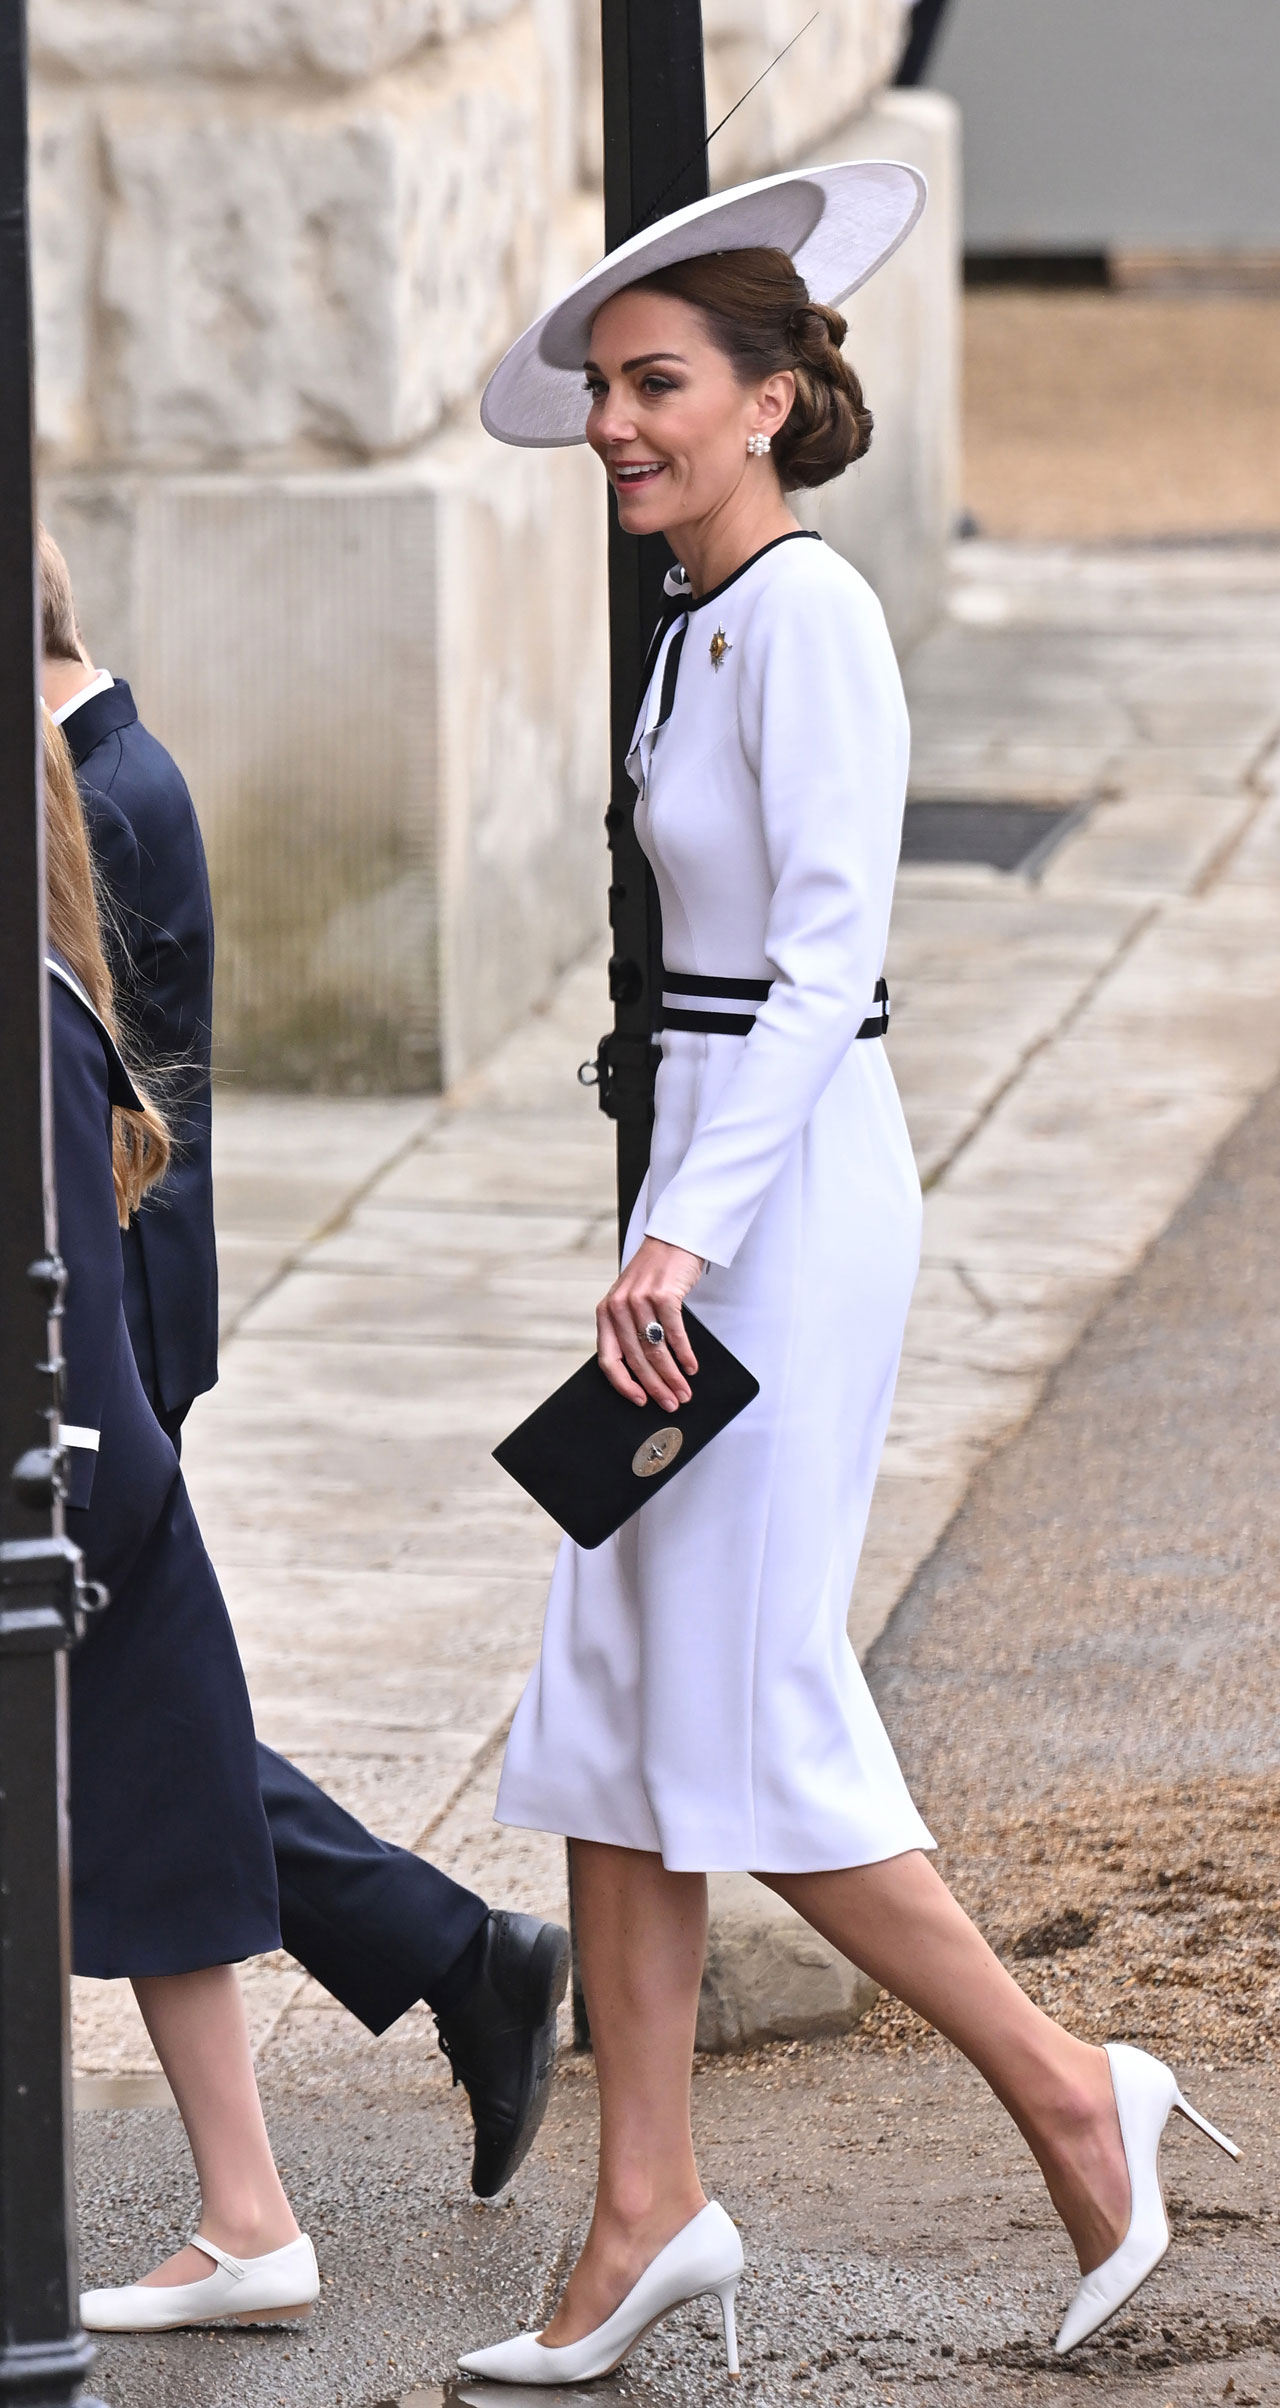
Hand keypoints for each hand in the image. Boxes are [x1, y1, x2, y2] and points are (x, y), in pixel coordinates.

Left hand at [596, 1237, 704, 1407]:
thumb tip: (644, 1373)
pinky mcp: (663, 1294)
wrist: (672, 1239)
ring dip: (672, 1376)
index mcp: (605, 1312)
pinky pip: (674, 1334)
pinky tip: (691, 1367)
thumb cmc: (654, 1275)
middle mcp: (618, 1307)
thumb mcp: (631, 1300)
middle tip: (670, 1403)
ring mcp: (640, 1300)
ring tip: (684, 1391)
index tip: (639, 1400)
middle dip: (655, 1387)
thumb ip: (629, 1329)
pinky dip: (684, 1354)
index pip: (608, 1359)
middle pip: (636, 1359)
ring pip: (656, 1351)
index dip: (623, 1385)